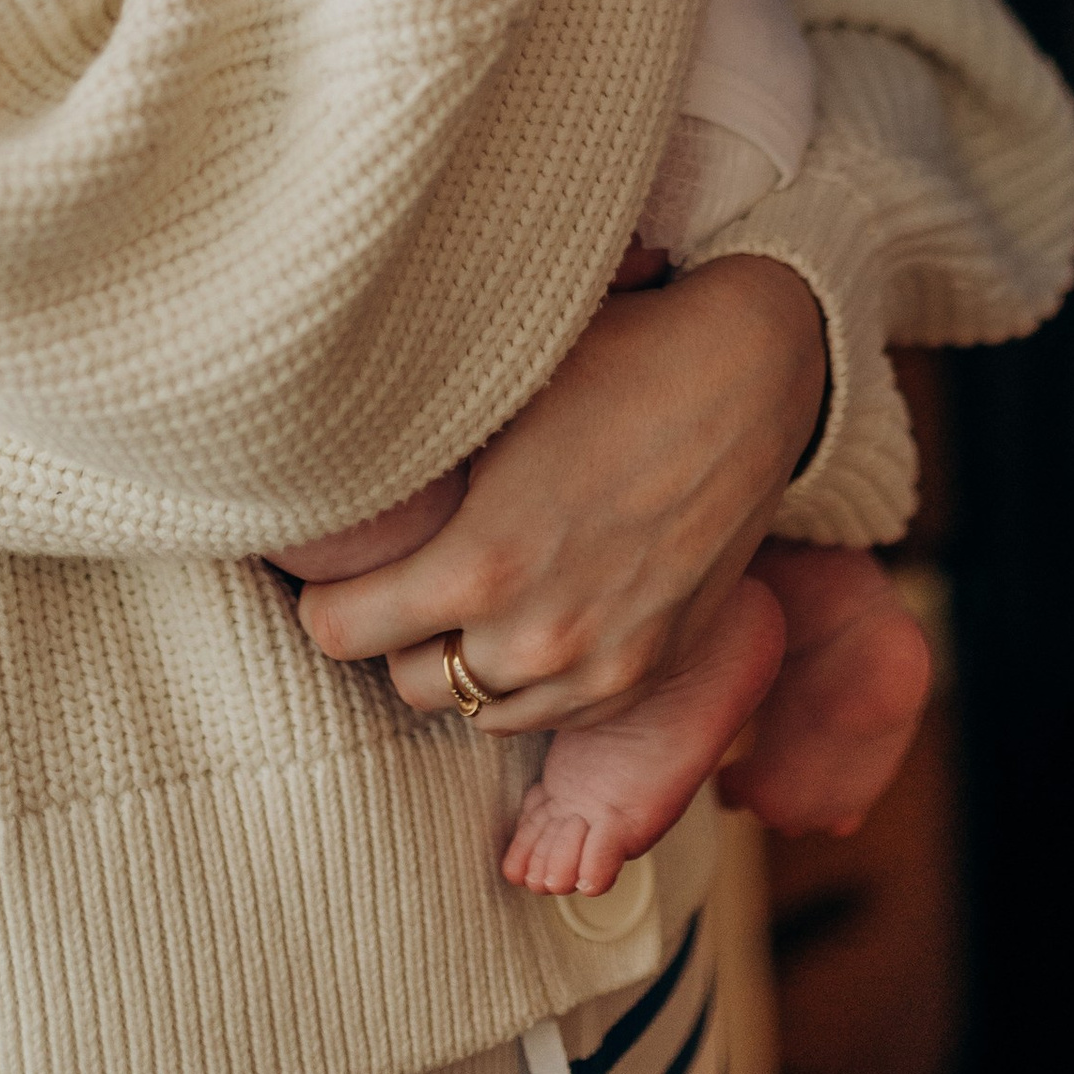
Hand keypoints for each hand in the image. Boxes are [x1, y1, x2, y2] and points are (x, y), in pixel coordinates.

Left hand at [294, 253, 826, 730]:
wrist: (749, 374)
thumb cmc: (613, 361)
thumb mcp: (492, 401)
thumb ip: (416, 475)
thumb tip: (327, 477)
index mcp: (480, 566)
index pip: (338, 632)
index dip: (323, 599)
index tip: (331, 572)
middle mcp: (536, 637)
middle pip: (408, 684)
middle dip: (397, 635)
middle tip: (405, 581)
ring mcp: (601, 667)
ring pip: (483, 711)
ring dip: (468, 664)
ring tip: (473, 599)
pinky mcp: (650, 671)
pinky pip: (556, 713)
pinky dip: (534, 681)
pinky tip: (537, 615)